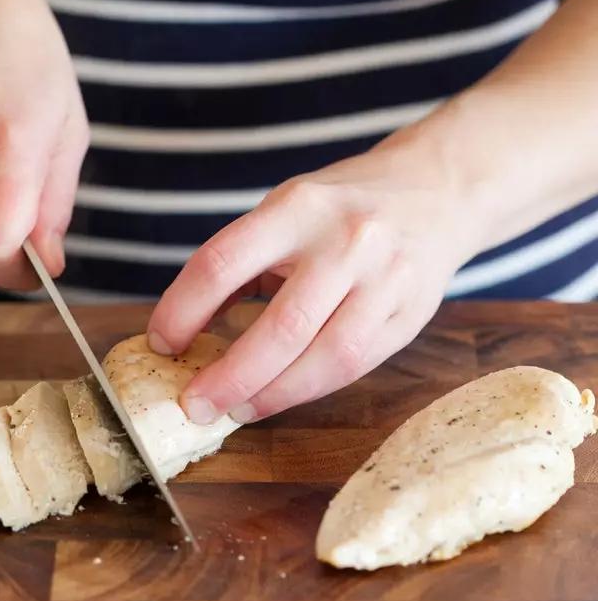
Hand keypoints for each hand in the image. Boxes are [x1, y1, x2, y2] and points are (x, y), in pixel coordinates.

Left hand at [148, 119, 482, 422]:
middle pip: (280, 326)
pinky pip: (356, 365)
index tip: (162, 342)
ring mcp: (386, 280)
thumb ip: (243, 262)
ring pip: (326, 357)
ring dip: (273, 394)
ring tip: (235, 408)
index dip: (182, 309)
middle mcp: (346, 241)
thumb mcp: (288, 209)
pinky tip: (280, 395)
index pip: (223, 263)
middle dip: (229, 376)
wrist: (438, 191)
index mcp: (298, 207)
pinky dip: (310, 388)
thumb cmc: (344, 206)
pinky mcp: (411, 314)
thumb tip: (187, 327)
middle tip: (194, 404)